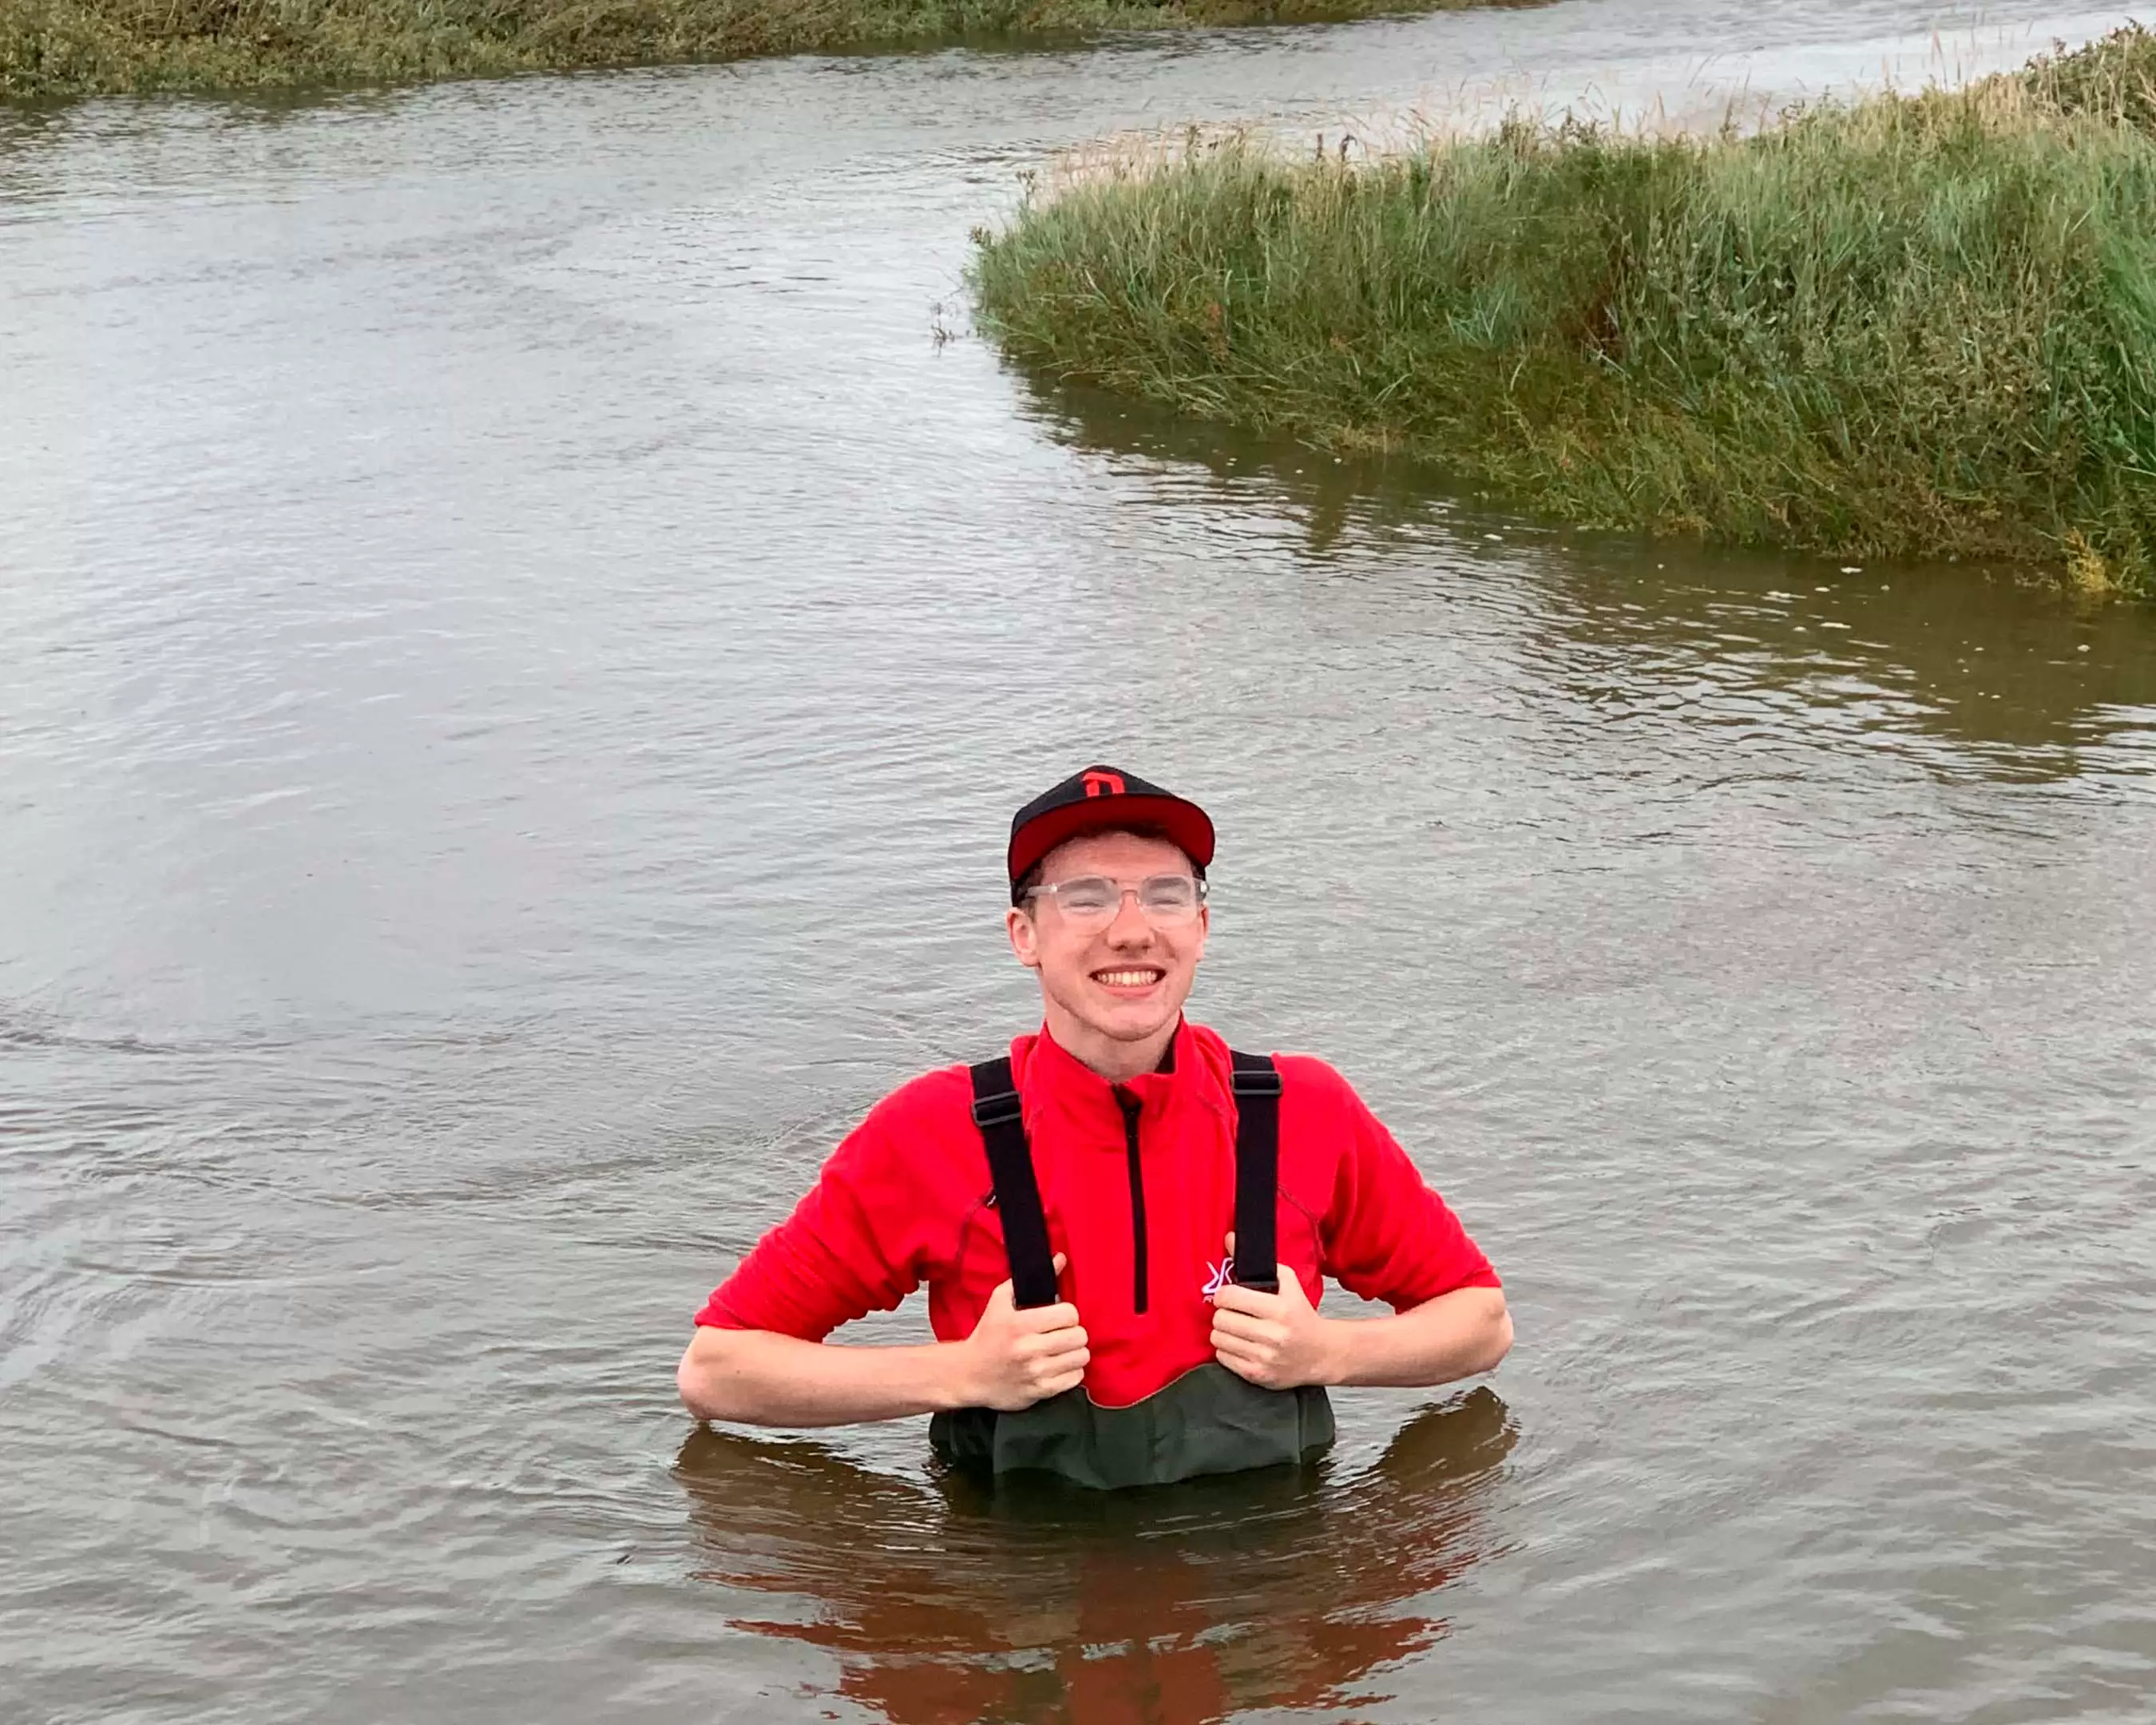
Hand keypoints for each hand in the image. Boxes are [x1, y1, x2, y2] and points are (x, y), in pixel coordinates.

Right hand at [953, 1254, 1088, 1411]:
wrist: (969, 1374)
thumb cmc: (987, 1336)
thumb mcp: (999, 1301)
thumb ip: (1028, 1280)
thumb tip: (1060, 1258)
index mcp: (1020, 1324)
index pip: (1069, 1314)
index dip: (1068, 1314)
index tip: (1060, 1317)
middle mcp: (1030, 1349)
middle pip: (1078, 1336)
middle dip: (1074, 1332)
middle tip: (1063, 1333)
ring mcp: (1036, 1372)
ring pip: (1080, 1357)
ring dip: (1075, 1352)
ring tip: (1063, 1349)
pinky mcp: (1040, 1391)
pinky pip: (1075, 1378)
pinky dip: (1071, 1371)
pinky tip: (1059, 1366)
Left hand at [1209, 1233, 1338, 1389]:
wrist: (1322, 1354)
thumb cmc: (1301, 1315)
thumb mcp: (1288, 1283)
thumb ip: (1260, 1262)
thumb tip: (1228, 1239)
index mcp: (1280, 1310)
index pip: (1230, 1297)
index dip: (1224, 1294)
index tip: (1228, 1295)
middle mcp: (1273, 1335)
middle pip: (1221, 1319)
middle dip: (1224, 1313)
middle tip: (1233, 1313)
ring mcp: (1265, 1358)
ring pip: (1218, 1339)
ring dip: (1223, 1332)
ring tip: (1237, 1329)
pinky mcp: (1258, 1376)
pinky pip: (1223, 1358)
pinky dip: (1227, 1350)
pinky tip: (1241, 1345)